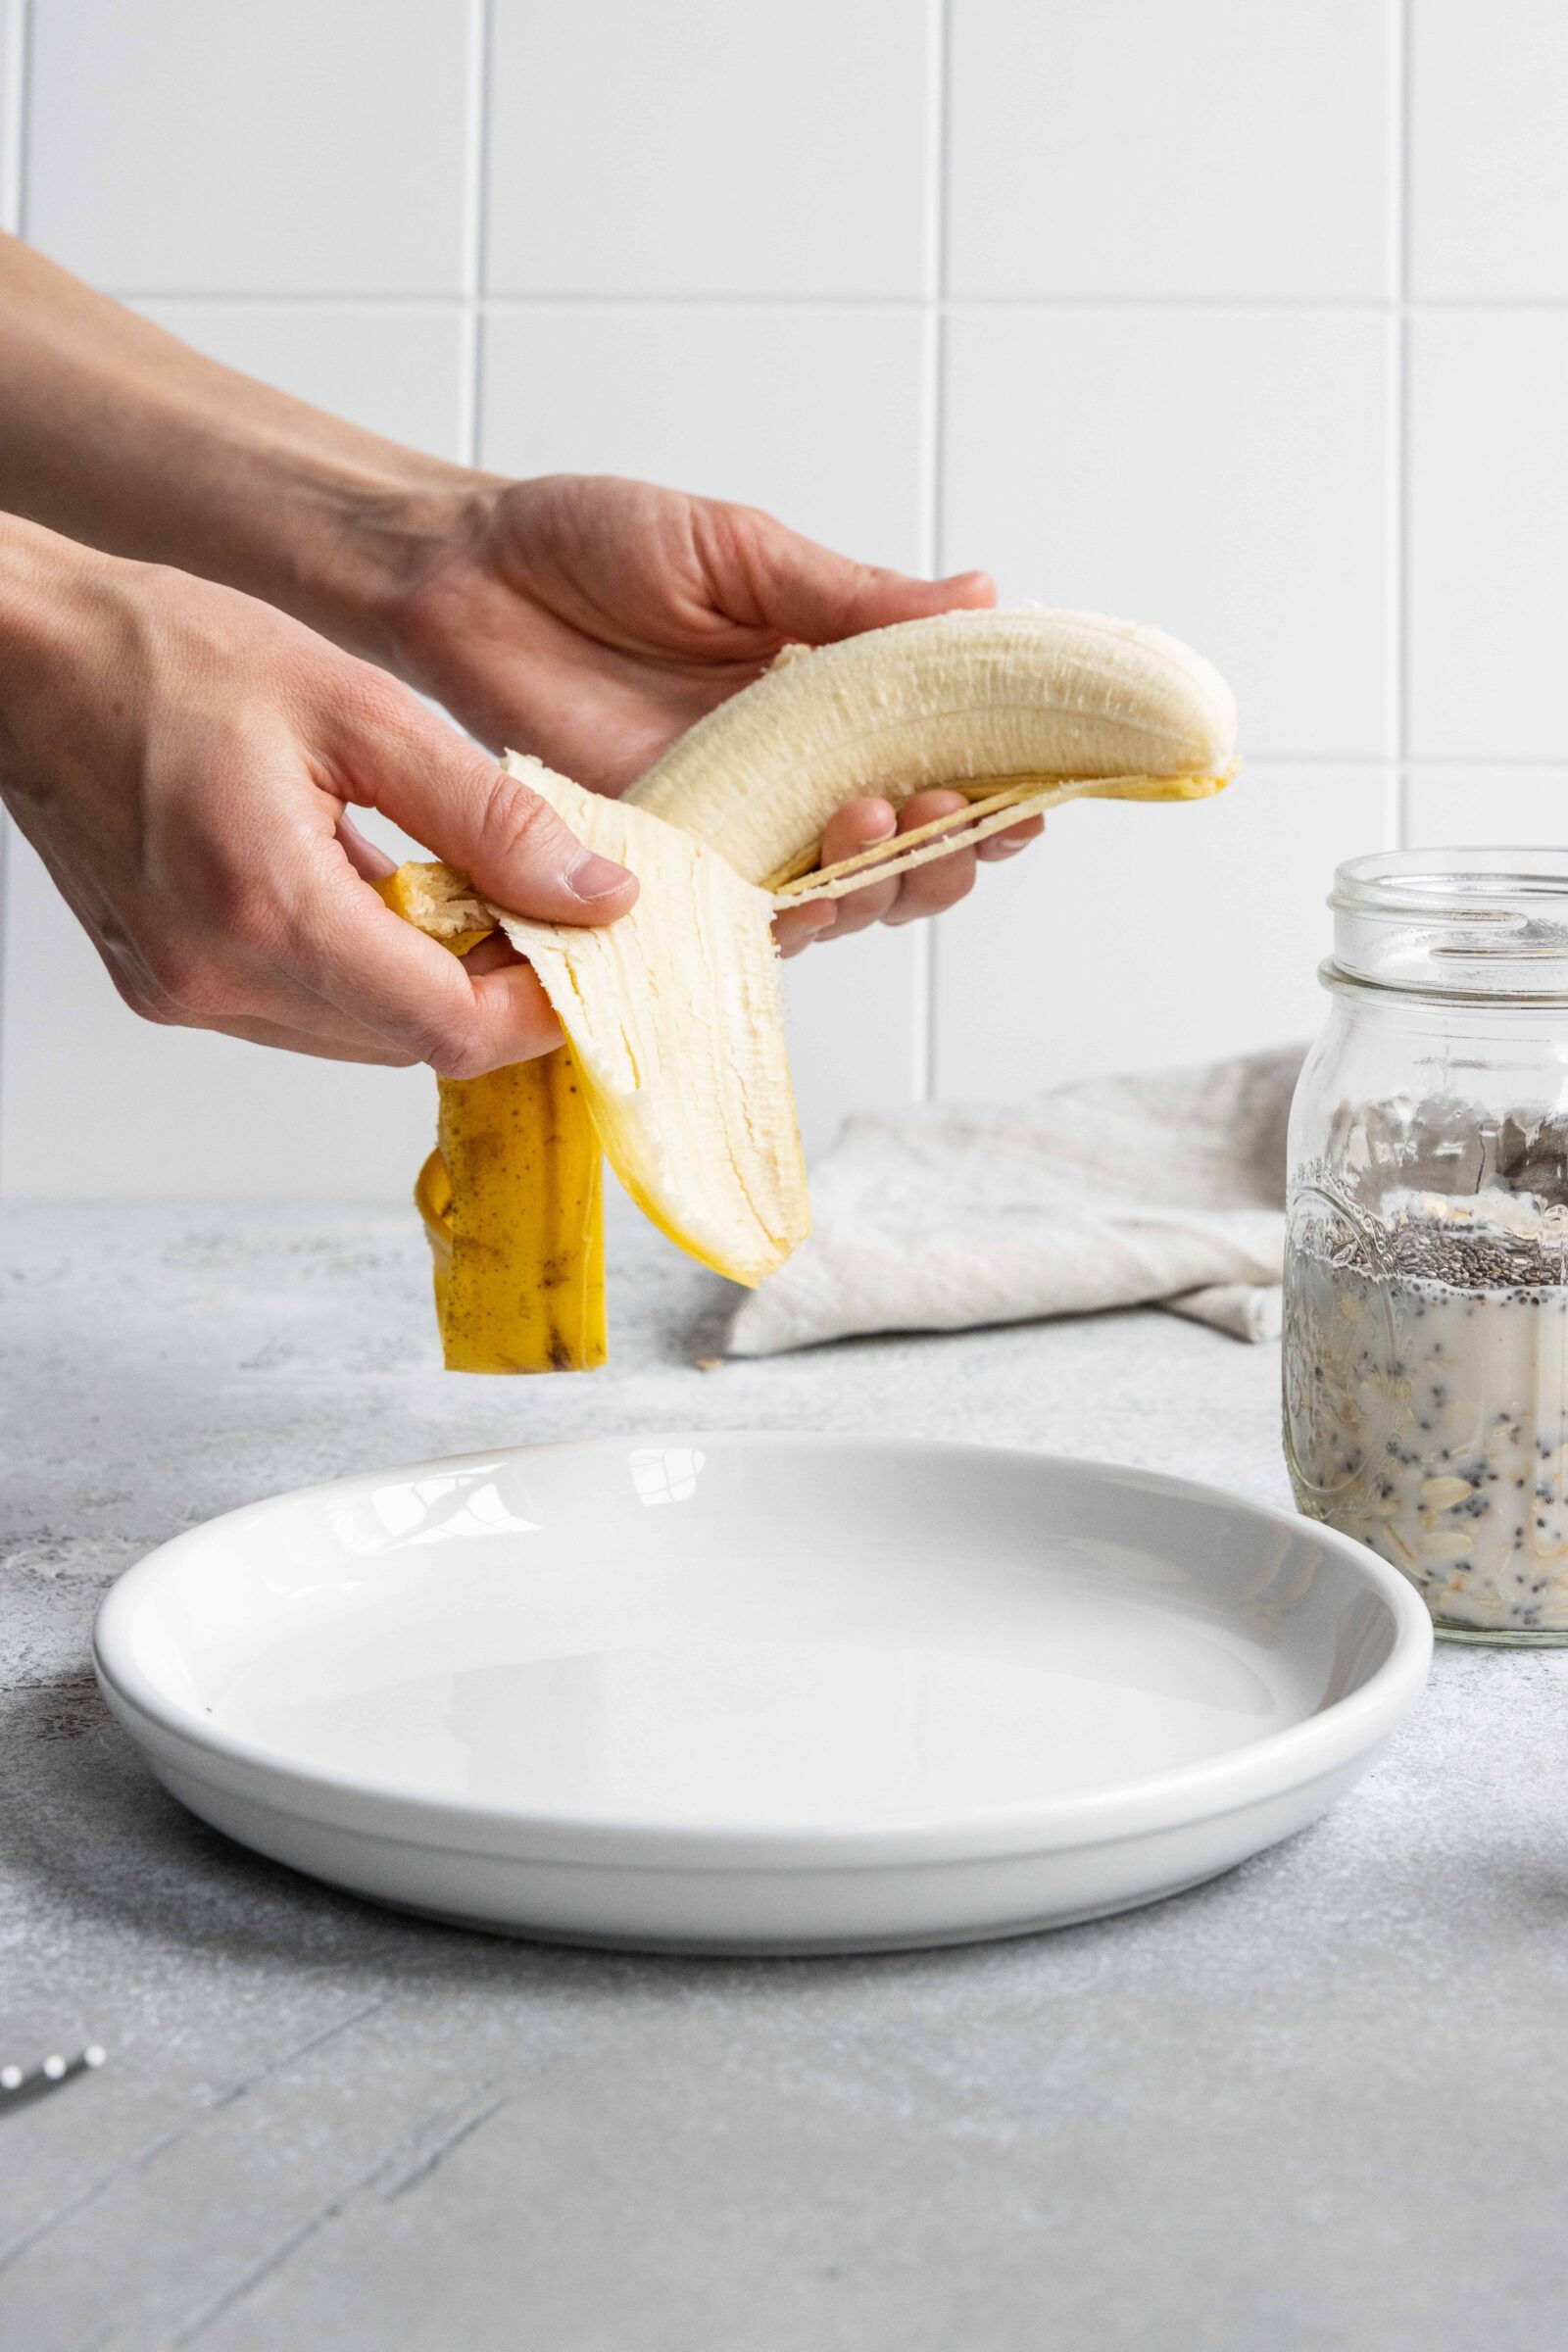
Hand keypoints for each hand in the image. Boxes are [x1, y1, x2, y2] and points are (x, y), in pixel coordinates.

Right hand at [0, 519, 635, 1072]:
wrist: (23, 658)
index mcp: (266, 908)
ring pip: (362, 1037)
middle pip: (413, 1043)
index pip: (450, 1029)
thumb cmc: (165, 656)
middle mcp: (215, 977)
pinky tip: (372, 889)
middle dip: (493, 988)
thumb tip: (597, 894)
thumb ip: (488, 816)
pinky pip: (304, 1012)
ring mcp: (184, 992)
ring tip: (454, 884)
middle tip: (537, 901)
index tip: (589, 949)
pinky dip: (362, 970)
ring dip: (429, 981)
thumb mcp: (359, 710)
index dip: (542, 1009)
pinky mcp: (168, 986)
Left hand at [380, 475, 1043, 955]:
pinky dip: (792, 918)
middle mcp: (798, 773)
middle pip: (912, 846)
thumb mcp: (741, 554)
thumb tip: (984, 601)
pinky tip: (815, 891)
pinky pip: (743, 916)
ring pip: (843, 893)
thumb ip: (852, 598)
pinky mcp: (667, 861)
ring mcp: (736, 824)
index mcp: (835, 693)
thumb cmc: (593, 546)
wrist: (464, 578)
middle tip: (960, 811)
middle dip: (956, 844)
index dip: (1005, 776)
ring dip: (883, 876)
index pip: (947, 751)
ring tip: (882, 821)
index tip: (1044, 780)